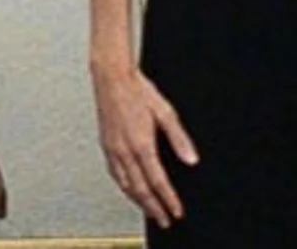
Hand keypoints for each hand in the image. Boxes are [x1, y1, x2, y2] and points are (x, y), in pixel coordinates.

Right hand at [92, 63, 196, 226]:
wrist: (111, 77)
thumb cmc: (136, 90)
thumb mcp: (166, 113)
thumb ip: (180, 139)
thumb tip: (191, 159)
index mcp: (141, 144)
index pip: (157, 181)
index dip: (168, 200)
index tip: (176, 211)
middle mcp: (124, 150)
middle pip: (140, 189)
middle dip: (153, 208)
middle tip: (164, 219)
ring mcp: (112, 148)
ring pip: (125, 185)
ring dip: (138, 201)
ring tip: (149, 211)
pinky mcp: (105, 144)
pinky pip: (114, 174)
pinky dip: (123, 187)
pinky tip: (128, 189)